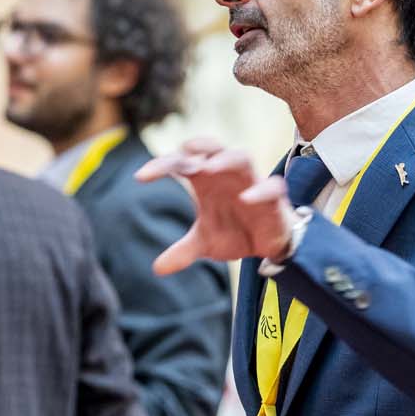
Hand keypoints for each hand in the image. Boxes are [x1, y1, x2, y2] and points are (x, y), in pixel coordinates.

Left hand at [135, 139, 292, 273]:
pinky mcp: (273, 198)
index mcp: (206, 180)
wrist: (268, 245)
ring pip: (241, 158)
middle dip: (198, 146)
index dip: (162, 165)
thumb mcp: (206, 244)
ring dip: (225, 160)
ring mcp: (251, 183)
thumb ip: (183, 252)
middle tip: (182, 151)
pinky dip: (259, 191)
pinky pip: (271, 188)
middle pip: (212, 148)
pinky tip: (246, 199)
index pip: (182, 162)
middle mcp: (227, 175)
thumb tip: (157, 269)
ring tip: (208, 168)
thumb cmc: (235, 232)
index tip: (141, 177)